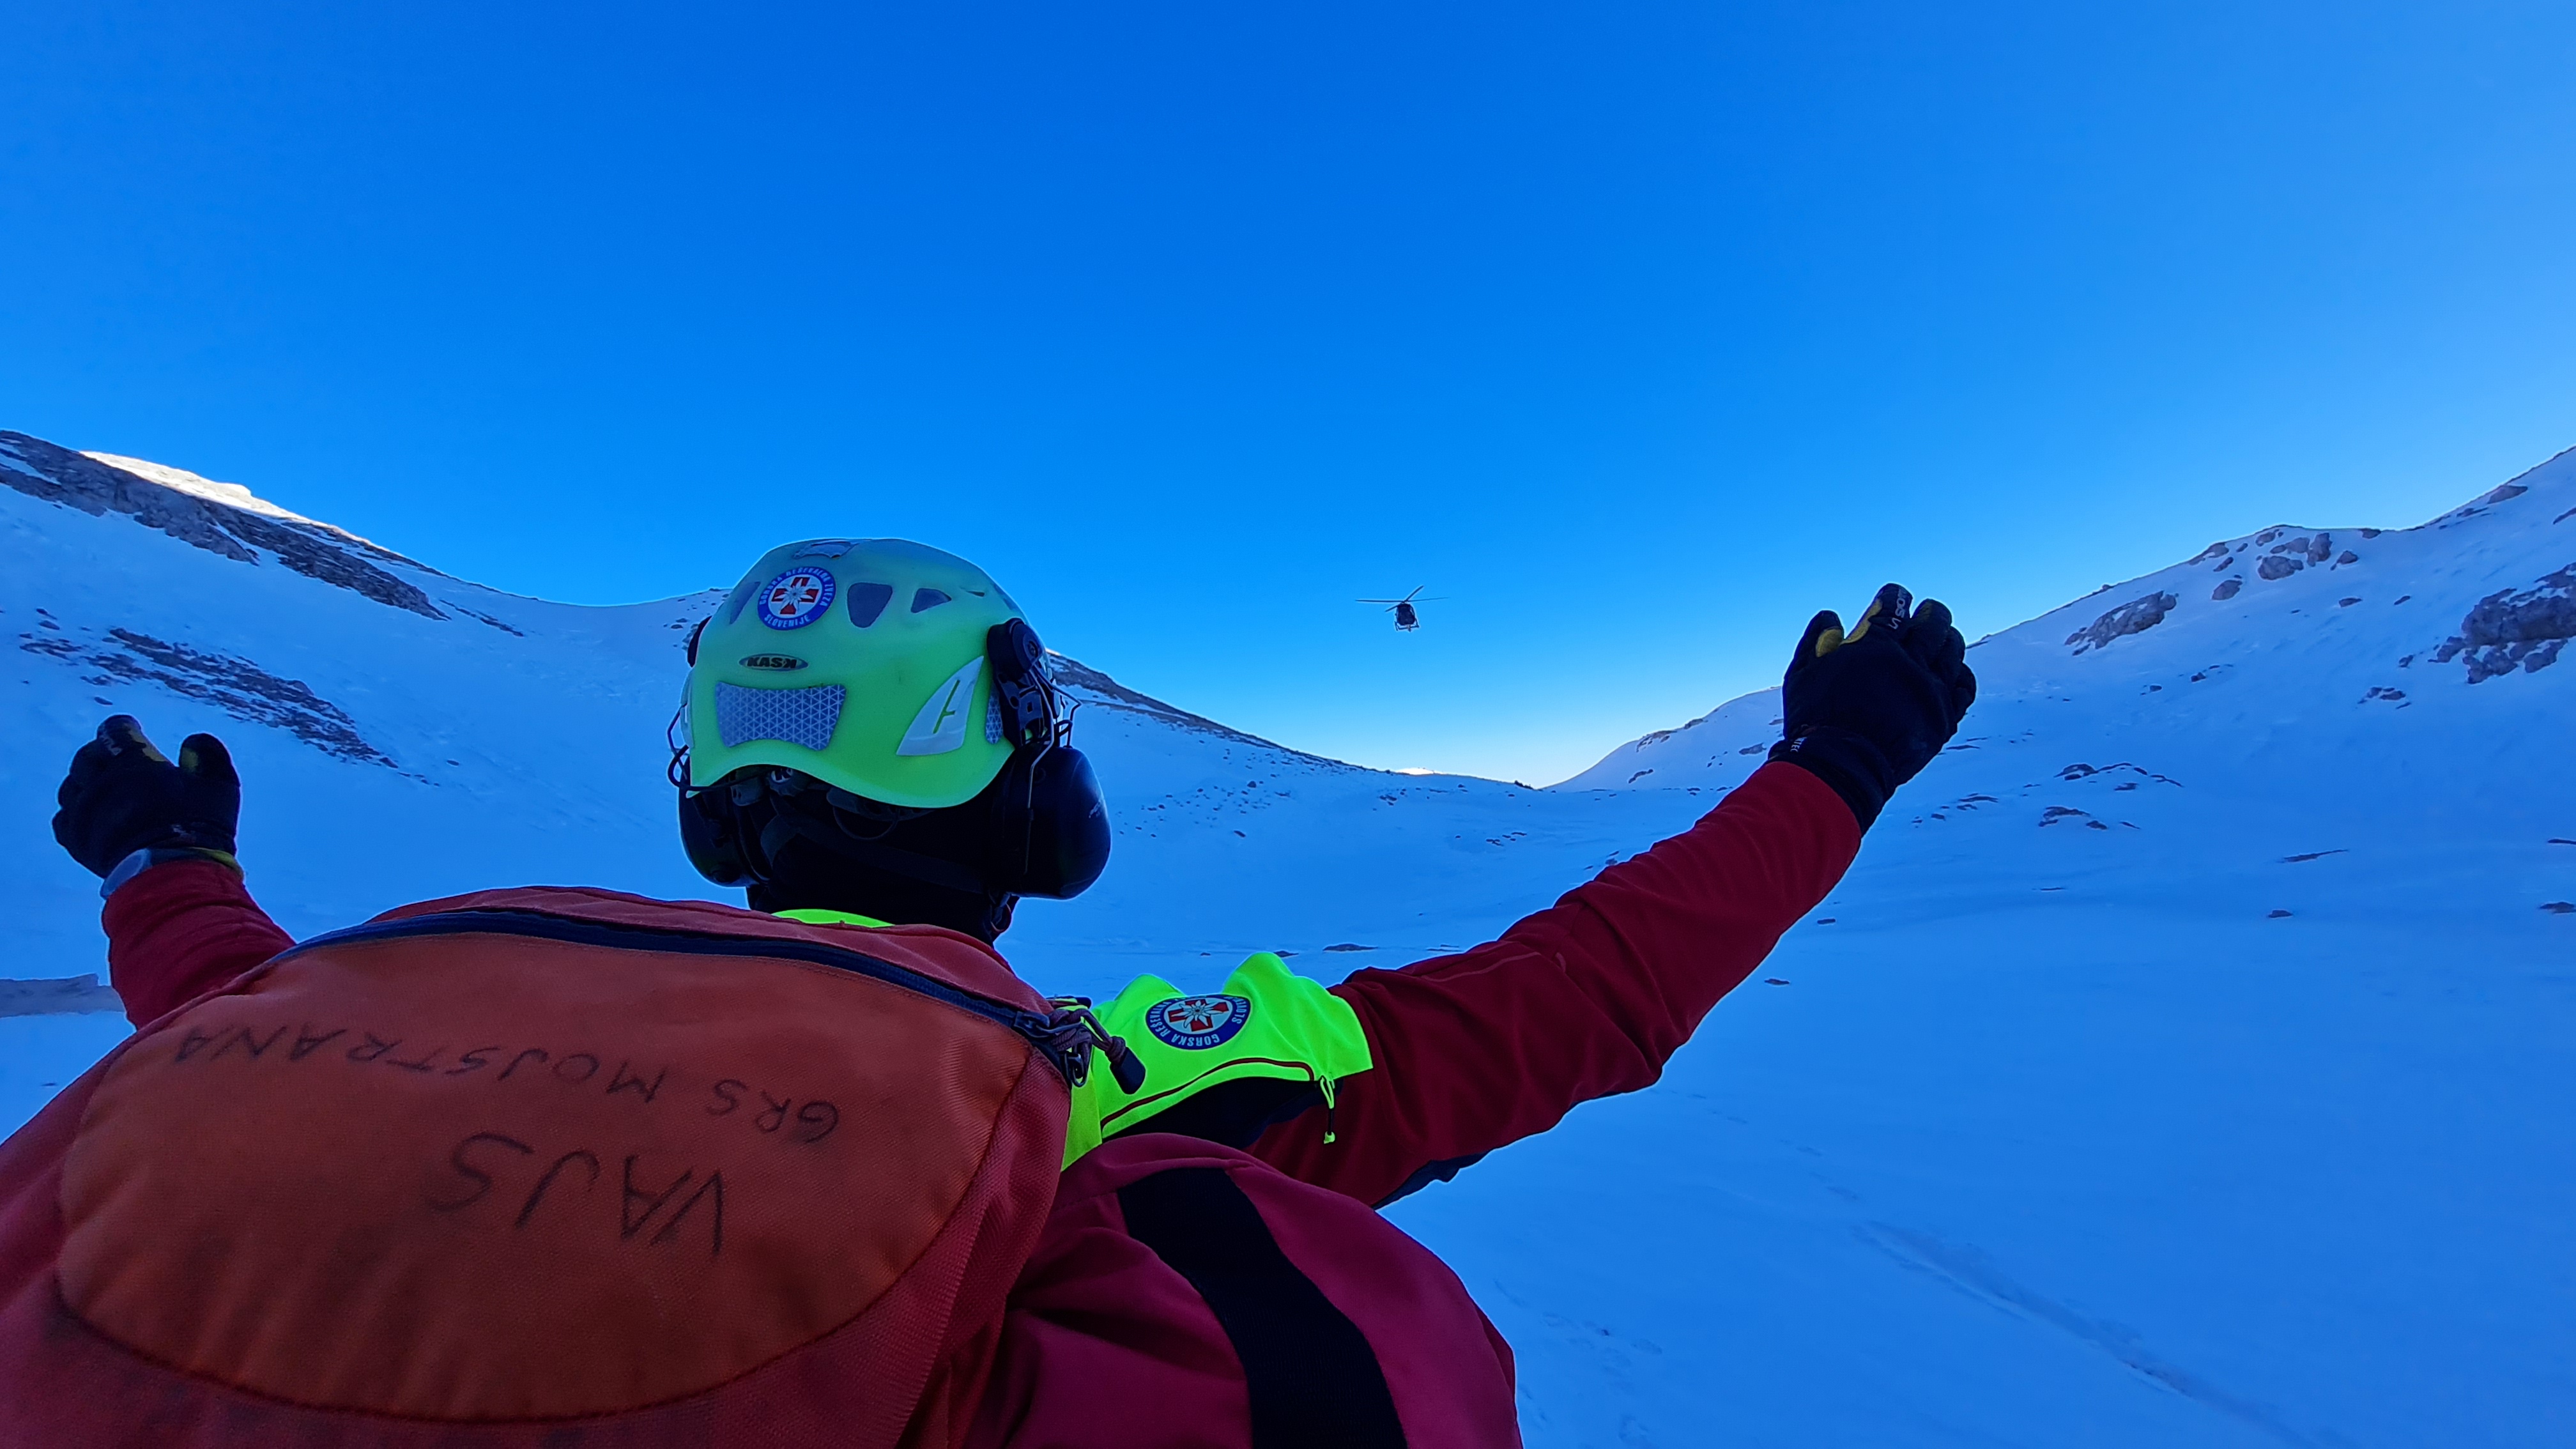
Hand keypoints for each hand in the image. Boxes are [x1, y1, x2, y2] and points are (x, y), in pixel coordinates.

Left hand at [53, 716, 240, 877]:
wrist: (171, 872)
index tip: (132, 729)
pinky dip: (74, 814)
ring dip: (85, 785)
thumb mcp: (221, 787)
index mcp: (135, 762)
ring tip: (102, 793)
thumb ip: (210, 757)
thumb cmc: (200, 826)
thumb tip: (193, 741)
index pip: (115, 731)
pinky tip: (90, 818)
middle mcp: (102, 781)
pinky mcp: (75, 838)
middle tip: (115, 762)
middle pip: (87, 757)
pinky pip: (62, 818)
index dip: (123, 727)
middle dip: (100, 754)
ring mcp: (84, 811)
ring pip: (71, 787)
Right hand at [1768, 584, 1974, 828]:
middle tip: (1929, 610)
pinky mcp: (1943, 718)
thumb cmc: (1816, 721)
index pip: (1893, 609)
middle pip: (1932, 625)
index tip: (1896, 595)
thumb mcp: (1802, 676)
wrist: (1842, 768)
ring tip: (1945, 634)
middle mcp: (1909, 664)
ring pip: (1952, 652)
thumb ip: (1816, 640)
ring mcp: (1930, 692)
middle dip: (1931, 612)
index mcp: (1874, 648)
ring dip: (1949, 638)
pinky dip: (1962, 673)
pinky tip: (1955, 670)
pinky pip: (1965, 688)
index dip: (1896, 597)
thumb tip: (1831, 615)